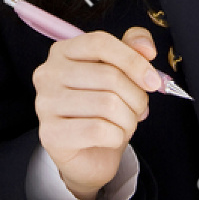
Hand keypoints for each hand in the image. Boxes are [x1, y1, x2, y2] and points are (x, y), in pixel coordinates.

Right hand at [33, 26, 159, 199]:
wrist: (87, 156)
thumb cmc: (103, 111)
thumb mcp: (120, 75)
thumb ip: (133, 50)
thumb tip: (147, 47)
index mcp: (63, 51)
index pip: (100, 43)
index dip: (133, 60)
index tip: (153, 81)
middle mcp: (48, 73)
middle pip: (109, 76)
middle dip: (136, 97)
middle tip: (139, 110)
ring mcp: (45, 103)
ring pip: (108, 105)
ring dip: (128, 119)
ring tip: (125, 124)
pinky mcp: (50, 134)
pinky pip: (99, 130)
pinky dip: (117, 137)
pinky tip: (112, 138)